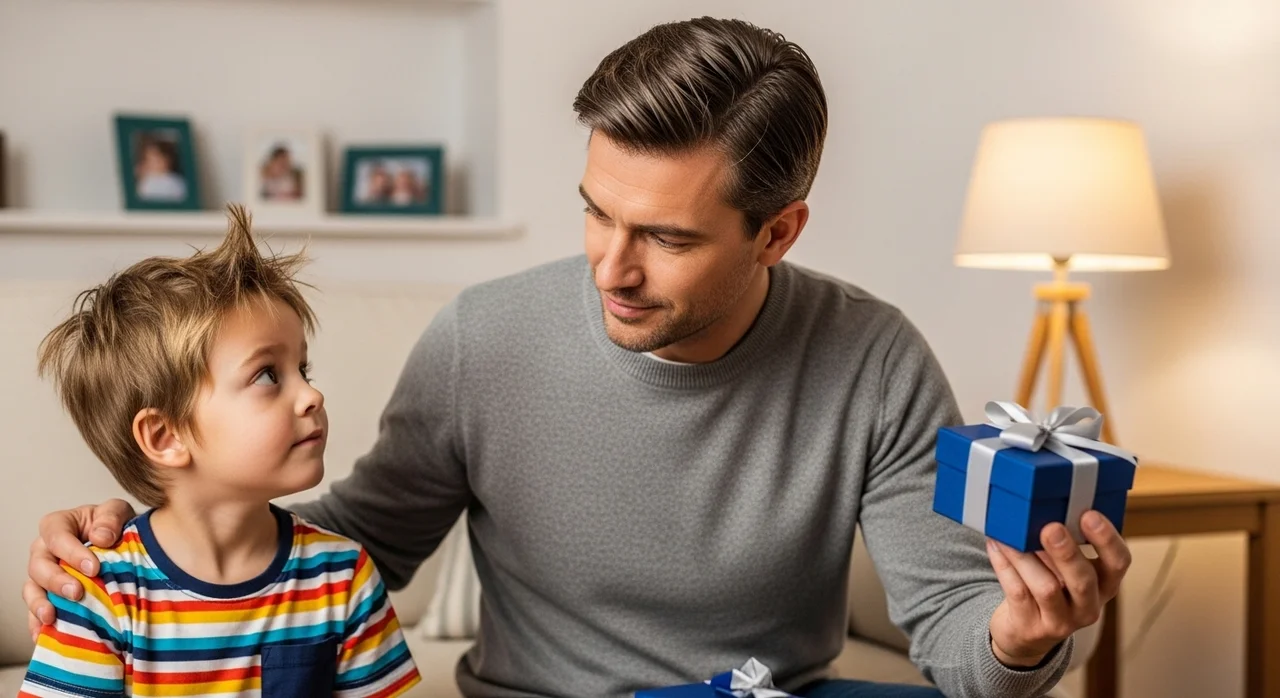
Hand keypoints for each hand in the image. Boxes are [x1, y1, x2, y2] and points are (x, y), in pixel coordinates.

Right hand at [24, 499, 135, 641]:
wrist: (124, 547)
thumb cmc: (115, 526)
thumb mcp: (118, 512)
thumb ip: (111, 518)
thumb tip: (102, 537)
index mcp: (60, 525)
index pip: (56, 535)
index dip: (71, 551)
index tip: (93, 568)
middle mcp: (45, 551)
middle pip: (38, 565)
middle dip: (56, 580)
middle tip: (77, 593)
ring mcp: (44, 576)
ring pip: (31, 589)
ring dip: (39, 604)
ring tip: (51, 617)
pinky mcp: (48, 597)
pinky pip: (35, 612)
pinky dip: (37, 624)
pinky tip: (44, 635)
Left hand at [986, 510, 1130, 667]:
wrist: (1025, 633)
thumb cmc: (1049, 586)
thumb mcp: (1065, 569)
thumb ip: (1065, 543)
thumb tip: (1044, 505)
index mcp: (1104, 584)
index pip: (1119, 562)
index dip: (1107, 539)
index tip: (1089, 514)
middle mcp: (1088, 606)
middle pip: (1083, 581)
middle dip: (1066, 553)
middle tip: (1050, 528)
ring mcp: (1060, 621)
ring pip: (1046, 588)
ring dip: (1025, 557)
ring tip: (1009, 535)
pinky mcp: (1031, 627)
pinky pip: (1017, 593)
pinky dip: (1005, 566)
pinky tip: (995, 545)